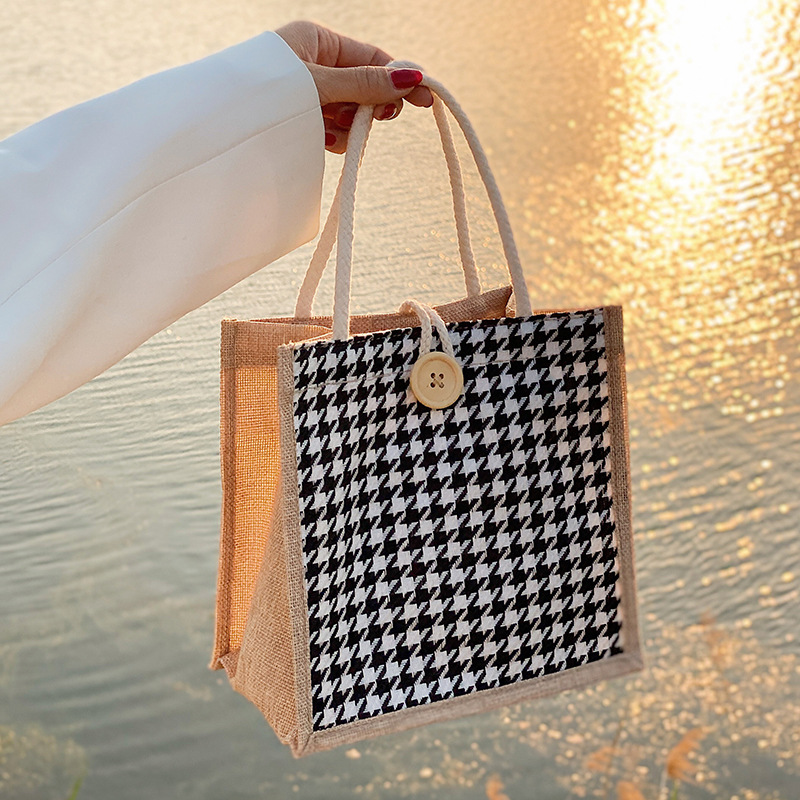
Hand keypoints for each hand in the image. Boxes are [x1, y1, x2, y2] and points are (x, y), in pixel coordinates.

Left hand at [276, 20, 433, 154]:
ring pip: (349, 113)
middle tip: (374, 120)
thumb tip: (410, 78)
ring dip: (348, 126)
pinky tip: (320, 141)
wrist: (217, 127)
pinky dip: (332, 138)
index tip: (425, 98)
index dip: (400, 78)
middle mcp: (314, 65)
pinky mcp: (301, 121)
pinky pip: (332, 130)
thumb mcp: (319, 85)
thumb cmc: (263, 96)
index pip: (372, 58)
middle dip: (369, 106)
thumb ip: (363, 84)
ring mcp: (309, 95)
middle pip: (364, 87)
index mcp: (317, 42)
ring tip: (328, 131)